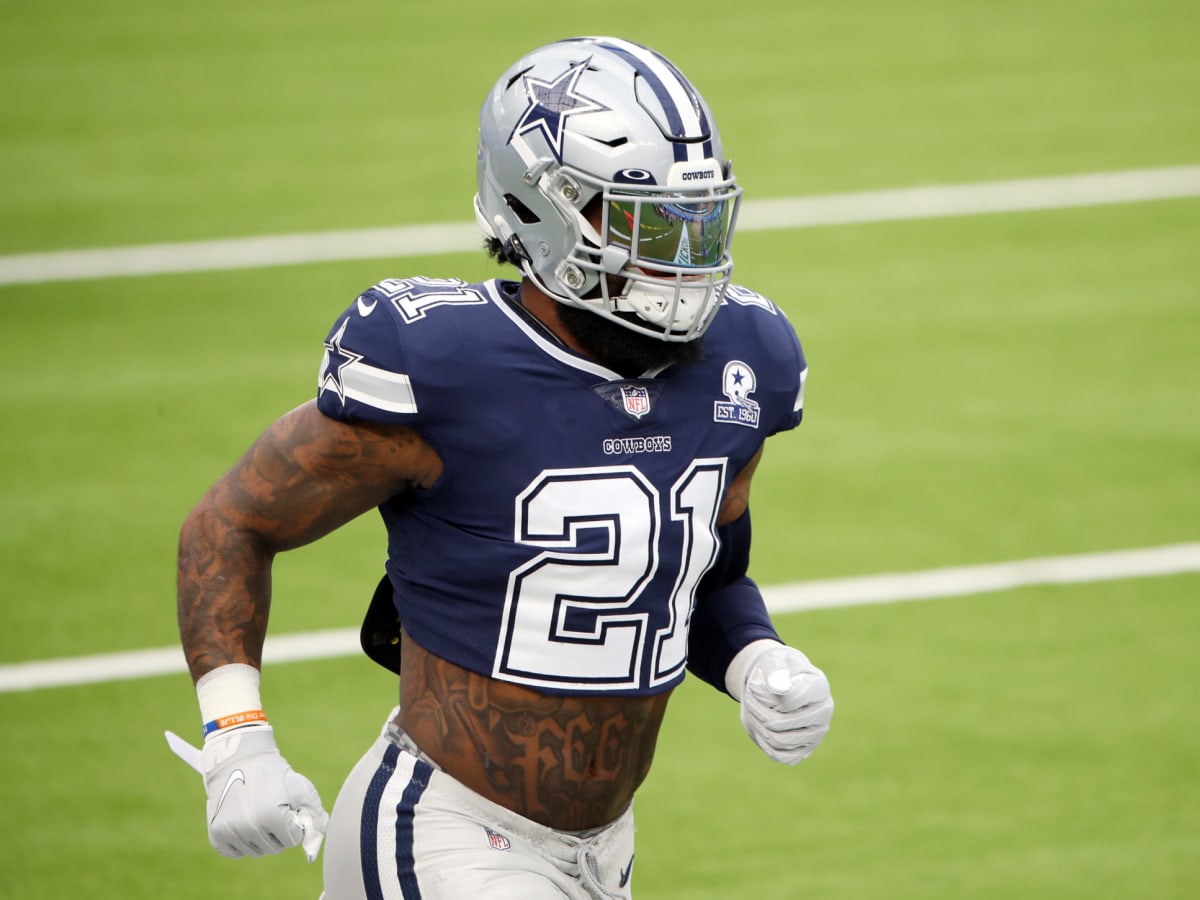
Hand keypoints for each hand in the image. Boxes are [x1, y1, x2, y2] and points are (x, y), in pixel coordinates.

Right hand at [201, 725, 327, 860]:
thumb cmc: (274, 774)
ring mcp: (231, 831)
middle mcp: (250, 827)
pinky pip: (234, 853)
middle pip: (275, 848)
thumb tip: (315, 844)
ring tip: (258, 813)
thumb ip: (315, 817)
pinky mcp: (216, 833)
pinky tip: (244, 823)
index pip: (293, 840)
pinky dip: (242, 843)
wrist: (240, 759)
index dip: (294, 824)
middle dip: (279, 833)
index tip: (288, 808)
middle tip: (272, 809)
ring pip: (256, 852)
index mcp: (274, 817)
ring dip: (261, 838)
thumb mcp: (301, 789)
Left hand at [738, 644, 833, 764]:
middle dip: (757, 712)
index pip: (788, 702)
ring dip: (758, 726)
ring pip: (778, 740)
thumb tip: (780, 688)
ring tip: (754, 712)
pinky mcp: (806, 749)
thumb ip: (776, 670)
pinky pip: (780, 755)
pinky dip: (764, 743)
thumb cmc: (777, 669)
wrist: (780, 683)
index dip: (763, 697)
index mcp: (819, 687)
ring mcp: (817, 733)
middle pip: (779, 723)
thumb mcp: (774, 660)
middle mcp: (824, 712)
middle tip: (748, 699)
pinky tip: (761, 728)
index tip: (752, 687)